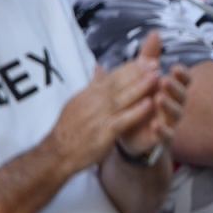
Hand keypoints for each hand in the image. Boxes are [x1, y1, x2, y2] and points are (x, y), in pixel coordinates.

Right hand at [46, 47, 161, 175]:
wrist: (57, 153)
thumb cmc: (70, 129)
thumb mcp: (77, 102)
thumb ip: (92, 86)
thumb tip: (99, 67)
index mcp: (87, 94)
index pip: (110, 76)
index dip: (129, 68)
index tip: (145, 60)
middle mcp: (92, 102)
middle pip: (117, 83)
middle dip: (137, 72)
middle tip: (155, 63)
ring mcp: (97, 118)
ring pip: (121, 99)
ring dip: (139, 87)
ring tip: (155, 77)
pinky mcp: (102, 134)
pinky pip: (122, 120)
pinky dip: (135, 112)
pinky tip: (149, 105)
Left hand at [117, 32, 191, 154]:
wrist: (125, 129)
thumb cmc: (138, 98)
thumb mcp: (140, 75)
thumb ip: (148, 56)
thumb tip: (154, 32)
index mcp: (170, 87)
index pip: (183, 79)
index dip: (182, 74)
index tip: (175, 67)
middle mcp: (174, 103)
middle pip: (181, 94)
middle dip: (175, 87)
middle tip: (165, 80)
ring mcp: (169, 120)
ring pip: (176, 113)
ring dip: (169, 106)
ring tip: (159, 99)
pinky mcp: (161, 137)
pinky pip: (166, 135)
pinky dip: (162, 130)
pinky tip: (155, 125)